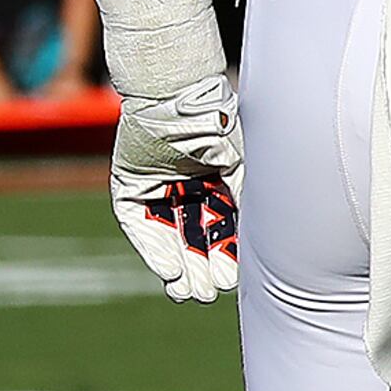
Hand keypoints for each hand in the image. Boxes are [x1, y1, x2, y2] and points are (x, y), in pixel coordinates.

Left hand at [111, 86, 241, 305]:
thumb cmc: (217, 126)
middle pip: (196, 238)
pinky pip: (141, 227)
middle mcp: (188, 188)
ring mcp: (158, 189)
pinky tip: (170, 272)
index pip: (223, 229)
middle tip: (209, 293)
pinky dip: (154, 250)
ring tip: (188, 294)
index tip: (233, 281)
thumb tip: (260, 245)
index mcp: (219, 182)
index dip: (227, 257)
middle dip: (203, 268)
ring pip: (169, 238)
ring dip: (180, 268)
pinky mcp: (129, 189)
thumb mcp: (243, 168)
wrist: (177, 96)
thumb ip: (247, 203)